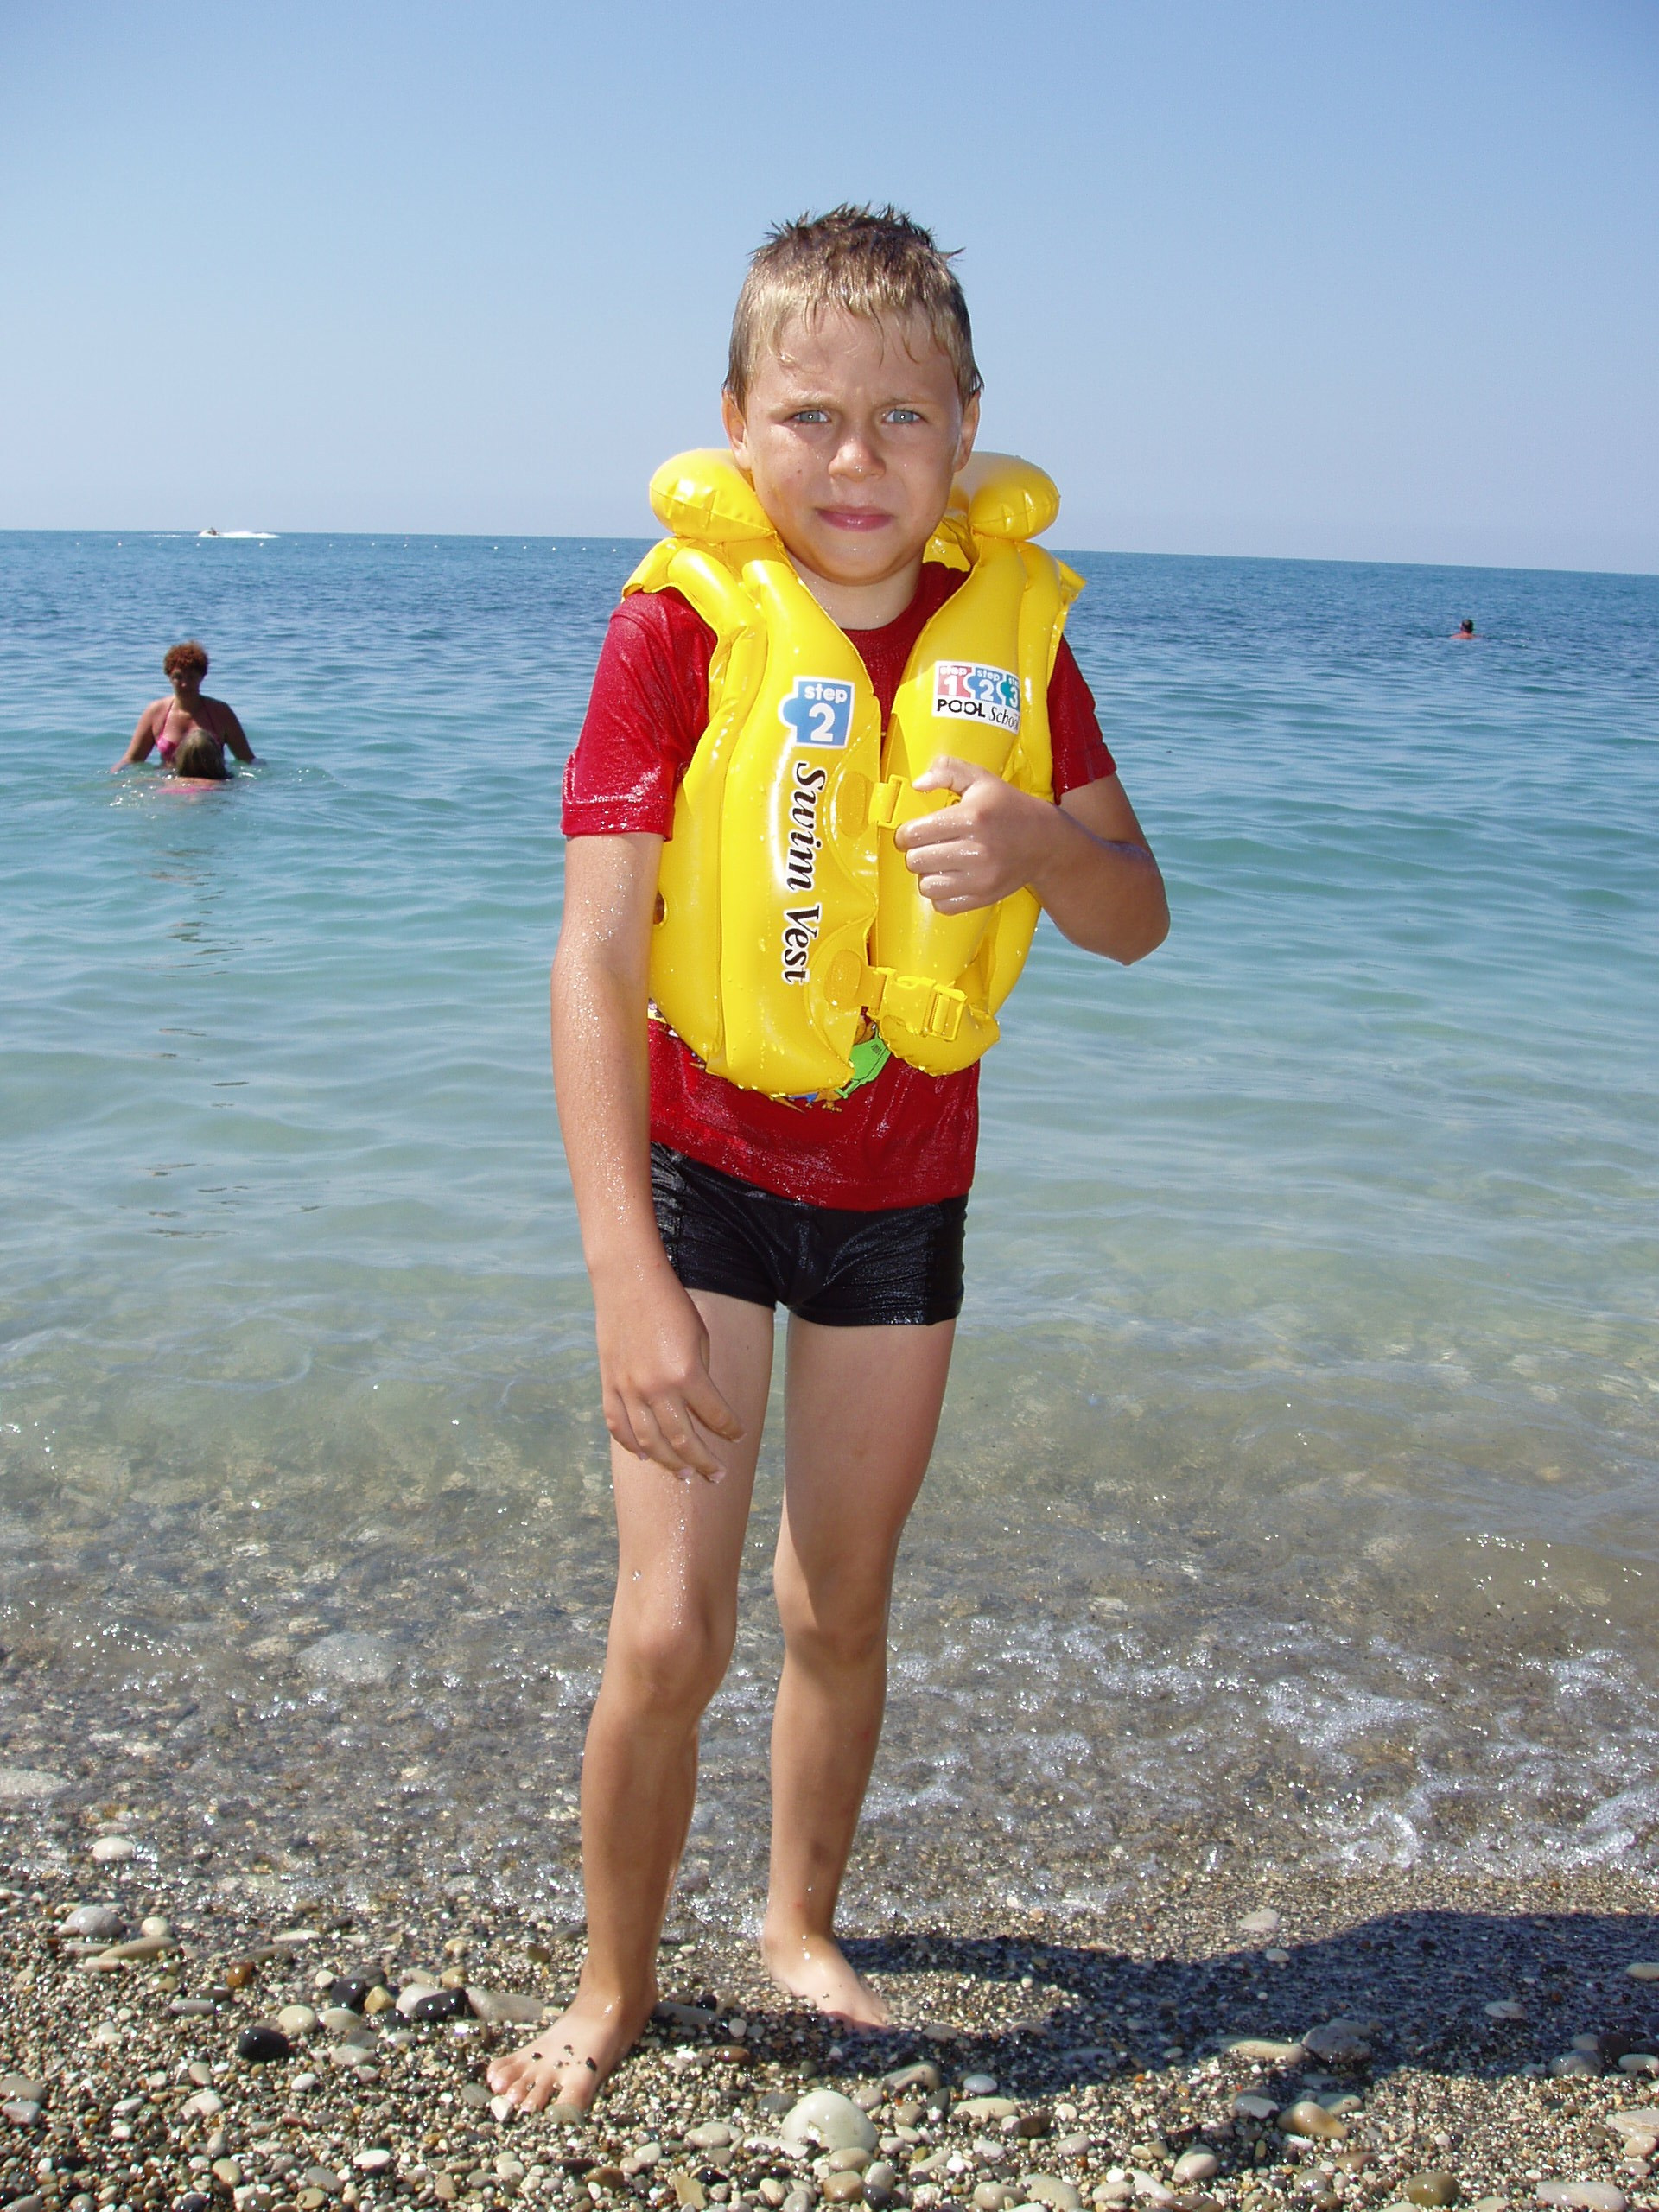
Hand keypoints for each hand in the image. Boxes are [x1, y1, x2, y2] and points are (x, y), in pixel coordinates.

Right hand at [593, 1261, 743, 1480]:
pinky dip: (630, 1446)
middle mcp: (656, 1389)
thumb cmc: (671, 1304)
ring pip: (650, 1443)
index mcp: (687, 1374)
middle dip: (704, 1463)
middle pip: (683, 1441)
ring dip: (669, 1464)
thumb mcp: (699, 1338)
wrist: (628, 1281)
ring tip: (684, 1475)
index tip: (737, 1436)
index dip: (730, 1429)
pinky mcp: (609, 1385)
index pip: (715, 1416)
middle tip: (717, 1476)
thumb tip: (702, 1408)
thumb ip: (701, 1377)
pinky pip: (618, 1426)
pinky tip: (644, 1456)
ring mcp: (628, 1390)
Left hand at [893, 756, 1058, 914]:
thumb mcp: (981, 779)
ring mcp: (981, 878)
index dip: (905, 833)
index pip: (915, 834)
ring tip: (940, 864)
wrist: (1045, 842)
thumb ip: (947, 771)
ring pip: (927, 886)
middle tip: (927, 847)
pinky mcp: (984, 897)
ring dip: (928, 875)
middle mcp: (976, 850)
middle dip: (916, 853)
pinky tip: (950, 879)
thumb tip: (918, 783)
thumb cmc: (1008, 808)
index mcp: (971, 817)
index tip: (911, 833)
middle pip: (916, 861)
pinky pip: (943, 905)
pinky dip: (941, 895)